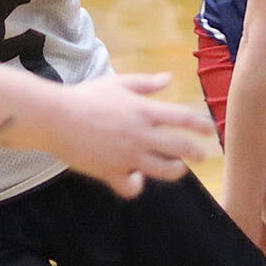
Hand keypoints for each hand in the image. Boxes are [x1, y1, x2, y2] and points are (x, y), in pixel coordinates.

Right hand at [36, 71, 217, 198]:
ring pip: (164, 170)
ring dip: (175, 170)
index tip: (210, 130)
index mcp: (145, 111)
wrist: (56, 117)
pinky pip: (131, 187)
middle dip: (196, 152)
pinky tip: (137, 179)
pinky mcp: (111, 172)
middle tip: (202, 154)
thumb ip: (146, 83)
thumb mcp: (119, 83)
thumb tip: (168, 78)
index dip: (202, 125)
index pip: (184, 118)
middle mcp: (141, 135)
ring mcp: (128, 156)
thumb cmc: (87, 96)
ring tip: (177, 168)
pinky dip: (136, 185)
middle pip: (181, 147)